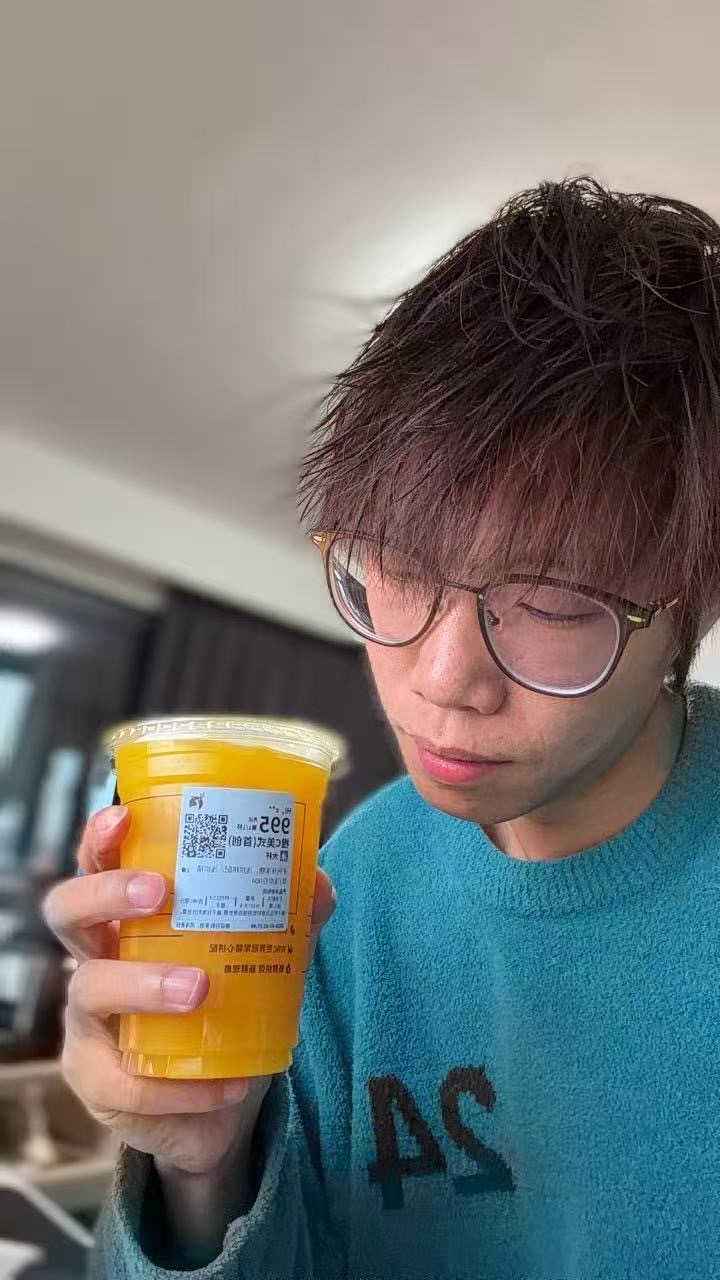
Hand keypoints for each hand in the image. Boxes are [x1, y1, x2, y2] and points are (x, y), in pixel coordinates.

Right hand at [43, 806, 335, 1176]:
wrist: (216, 1106)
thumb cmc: (225, 1009)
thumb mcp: (257, 957)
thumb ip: (287, 919)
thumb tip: (317, 879)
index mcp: (129, 919)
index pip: (97, 865)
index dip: (100, 839)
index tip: (123, 817)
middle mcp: (96, 959)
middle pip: (68, 911)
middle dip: (107, 894)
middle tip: (160, 892)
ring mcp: (88, 1022)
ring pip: (89, 990)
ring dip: (144, 984)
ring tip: (199, 989)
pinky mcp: (98, 1083)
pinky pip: (123, 1083)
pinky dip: (178, 1087)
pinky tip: (224, 1086)